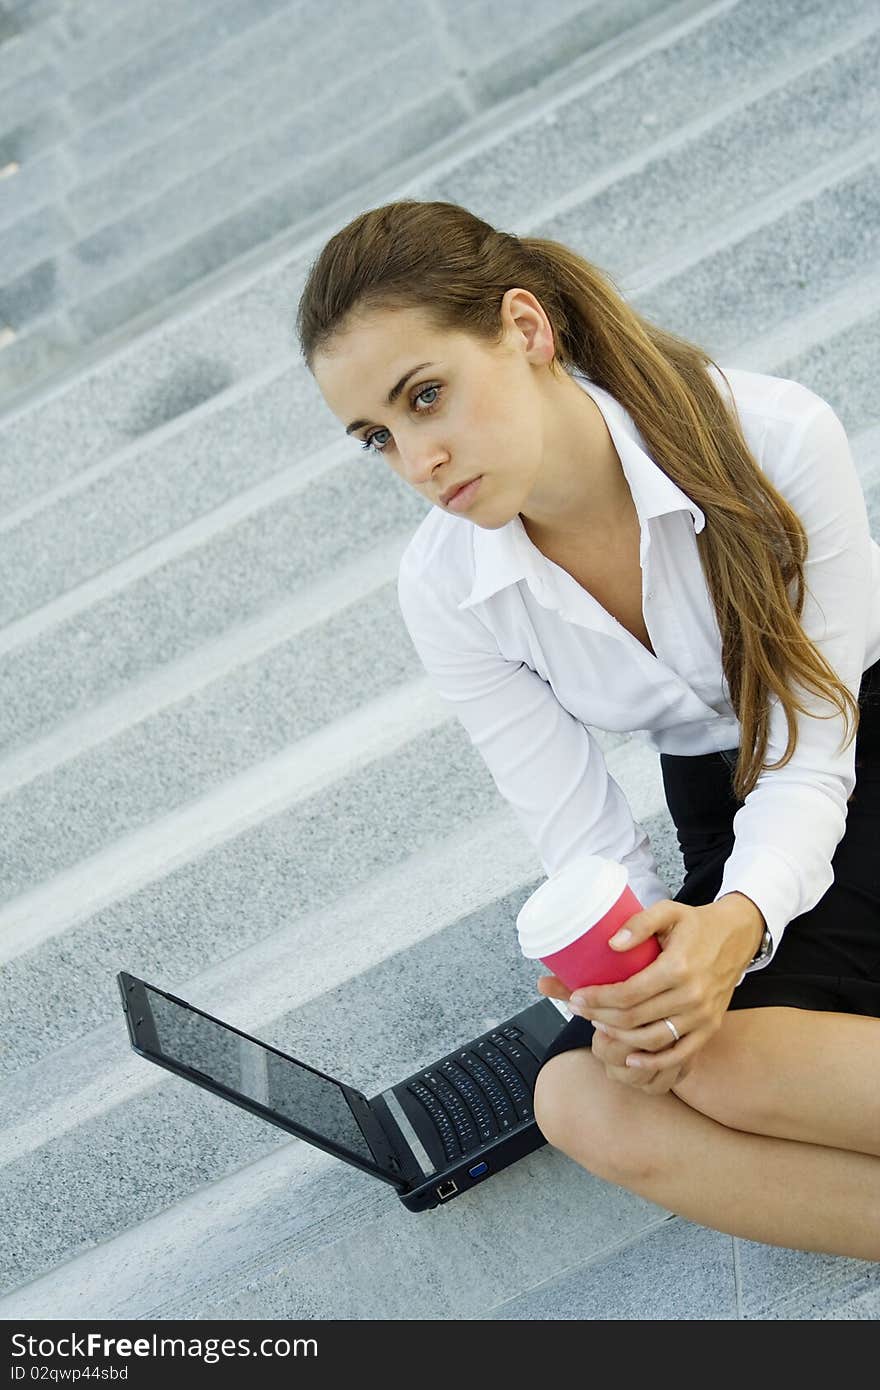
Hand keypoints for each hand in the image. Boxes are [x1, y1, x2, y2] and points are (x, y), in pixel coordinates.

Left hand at [537, 893, 764, 1093]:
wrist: (738, 937)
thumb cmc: (697, 923)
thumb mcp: (669, 911)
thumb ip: (639, 923)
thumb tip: (611, 944)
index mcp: (678, 967)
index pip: (628, 994)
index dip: (597, 999)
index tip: (576, 996)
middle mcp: (692, 996)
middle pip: (634, 1018)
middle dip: (599, 1017)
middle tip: (578, 1009)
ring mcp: (703, 1016)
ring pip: (652, 1039)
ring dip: (619, 1037)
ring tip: (598, 1024)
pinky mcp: (710, 1028)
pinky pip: (680, 1054)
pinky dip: (653, 1061)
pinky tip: (631, 1058)